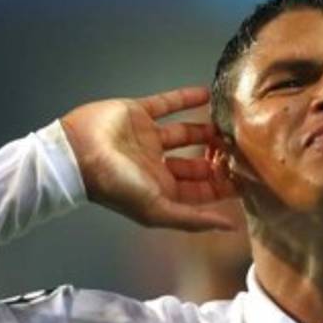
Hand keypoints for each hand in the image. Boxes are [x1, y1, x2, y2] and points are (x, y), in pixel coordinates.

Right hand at [60, 87, 237, 231]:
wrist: (76, 153)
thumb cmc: (117, 186)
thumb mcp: (158, 209)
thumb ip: (194, 219)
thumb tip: (230, 227)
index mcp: (161, 190)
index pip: (199, 190)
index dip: (222, 185)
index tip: (246, 176)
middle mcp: (156, 166)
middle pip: (195, 163)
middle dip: (217, 159)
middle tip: (241, 148)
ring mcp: (147, 138)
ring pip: (185, 134)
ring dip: (205, 130)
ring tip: (228, 125)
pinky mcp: (139, 113)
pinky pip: (167, 104)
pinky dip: (186, 98)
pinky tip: (207, 95)